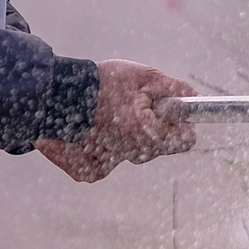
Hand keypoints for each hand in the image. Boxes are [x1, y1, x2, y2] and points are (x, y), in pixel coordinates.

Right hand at [37, 59, 195, 181]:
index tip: (170, 110)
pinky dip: (103, 145)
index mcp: (144, 132)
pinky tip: (91, 128)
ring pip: (130, 152)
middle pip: (156, 146)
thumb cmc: (102, 82)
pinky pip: (107, 160)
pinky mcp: (88, 172)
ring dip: (125, 135)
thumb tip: (195, 100)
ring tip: (107, 113)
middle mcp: (127, 155)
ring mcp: (107, 166)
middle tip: (131, 104)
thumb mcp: (144, 76)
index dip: (180, 123)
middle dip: (150, 126)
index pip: (185, 140)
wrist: (53, 93)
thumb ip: (174, 90)